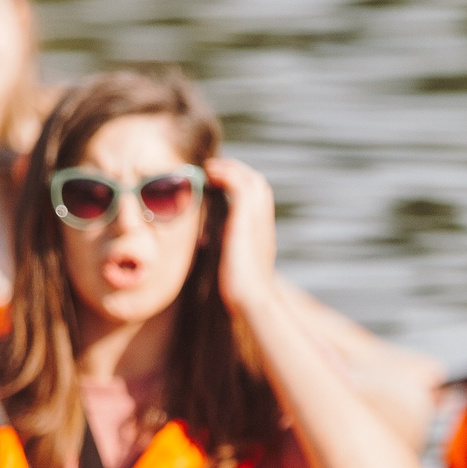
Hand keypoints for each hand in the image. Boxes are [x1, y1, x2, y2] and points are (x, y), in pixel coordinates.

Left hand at [204, 156, 278, 314]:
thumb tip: (203, 242)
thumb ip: (222, 247)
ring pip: (252, 180)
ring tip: (210, 168)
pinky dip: (226, 175)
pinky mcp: (247, 219)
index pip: (256, 200)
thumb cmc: (239, 292)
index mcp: (261, 233)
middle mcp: (263, 223)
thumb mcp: (230, 264)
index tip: (219, 183)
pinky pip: (239, 184)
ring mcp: (258, 220)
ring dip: (230, 169)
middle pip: (257, 184)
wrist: (251, 300)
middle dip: (236, 172)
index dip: (239, 187)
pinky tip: (210, 175)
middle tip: (213, 169)